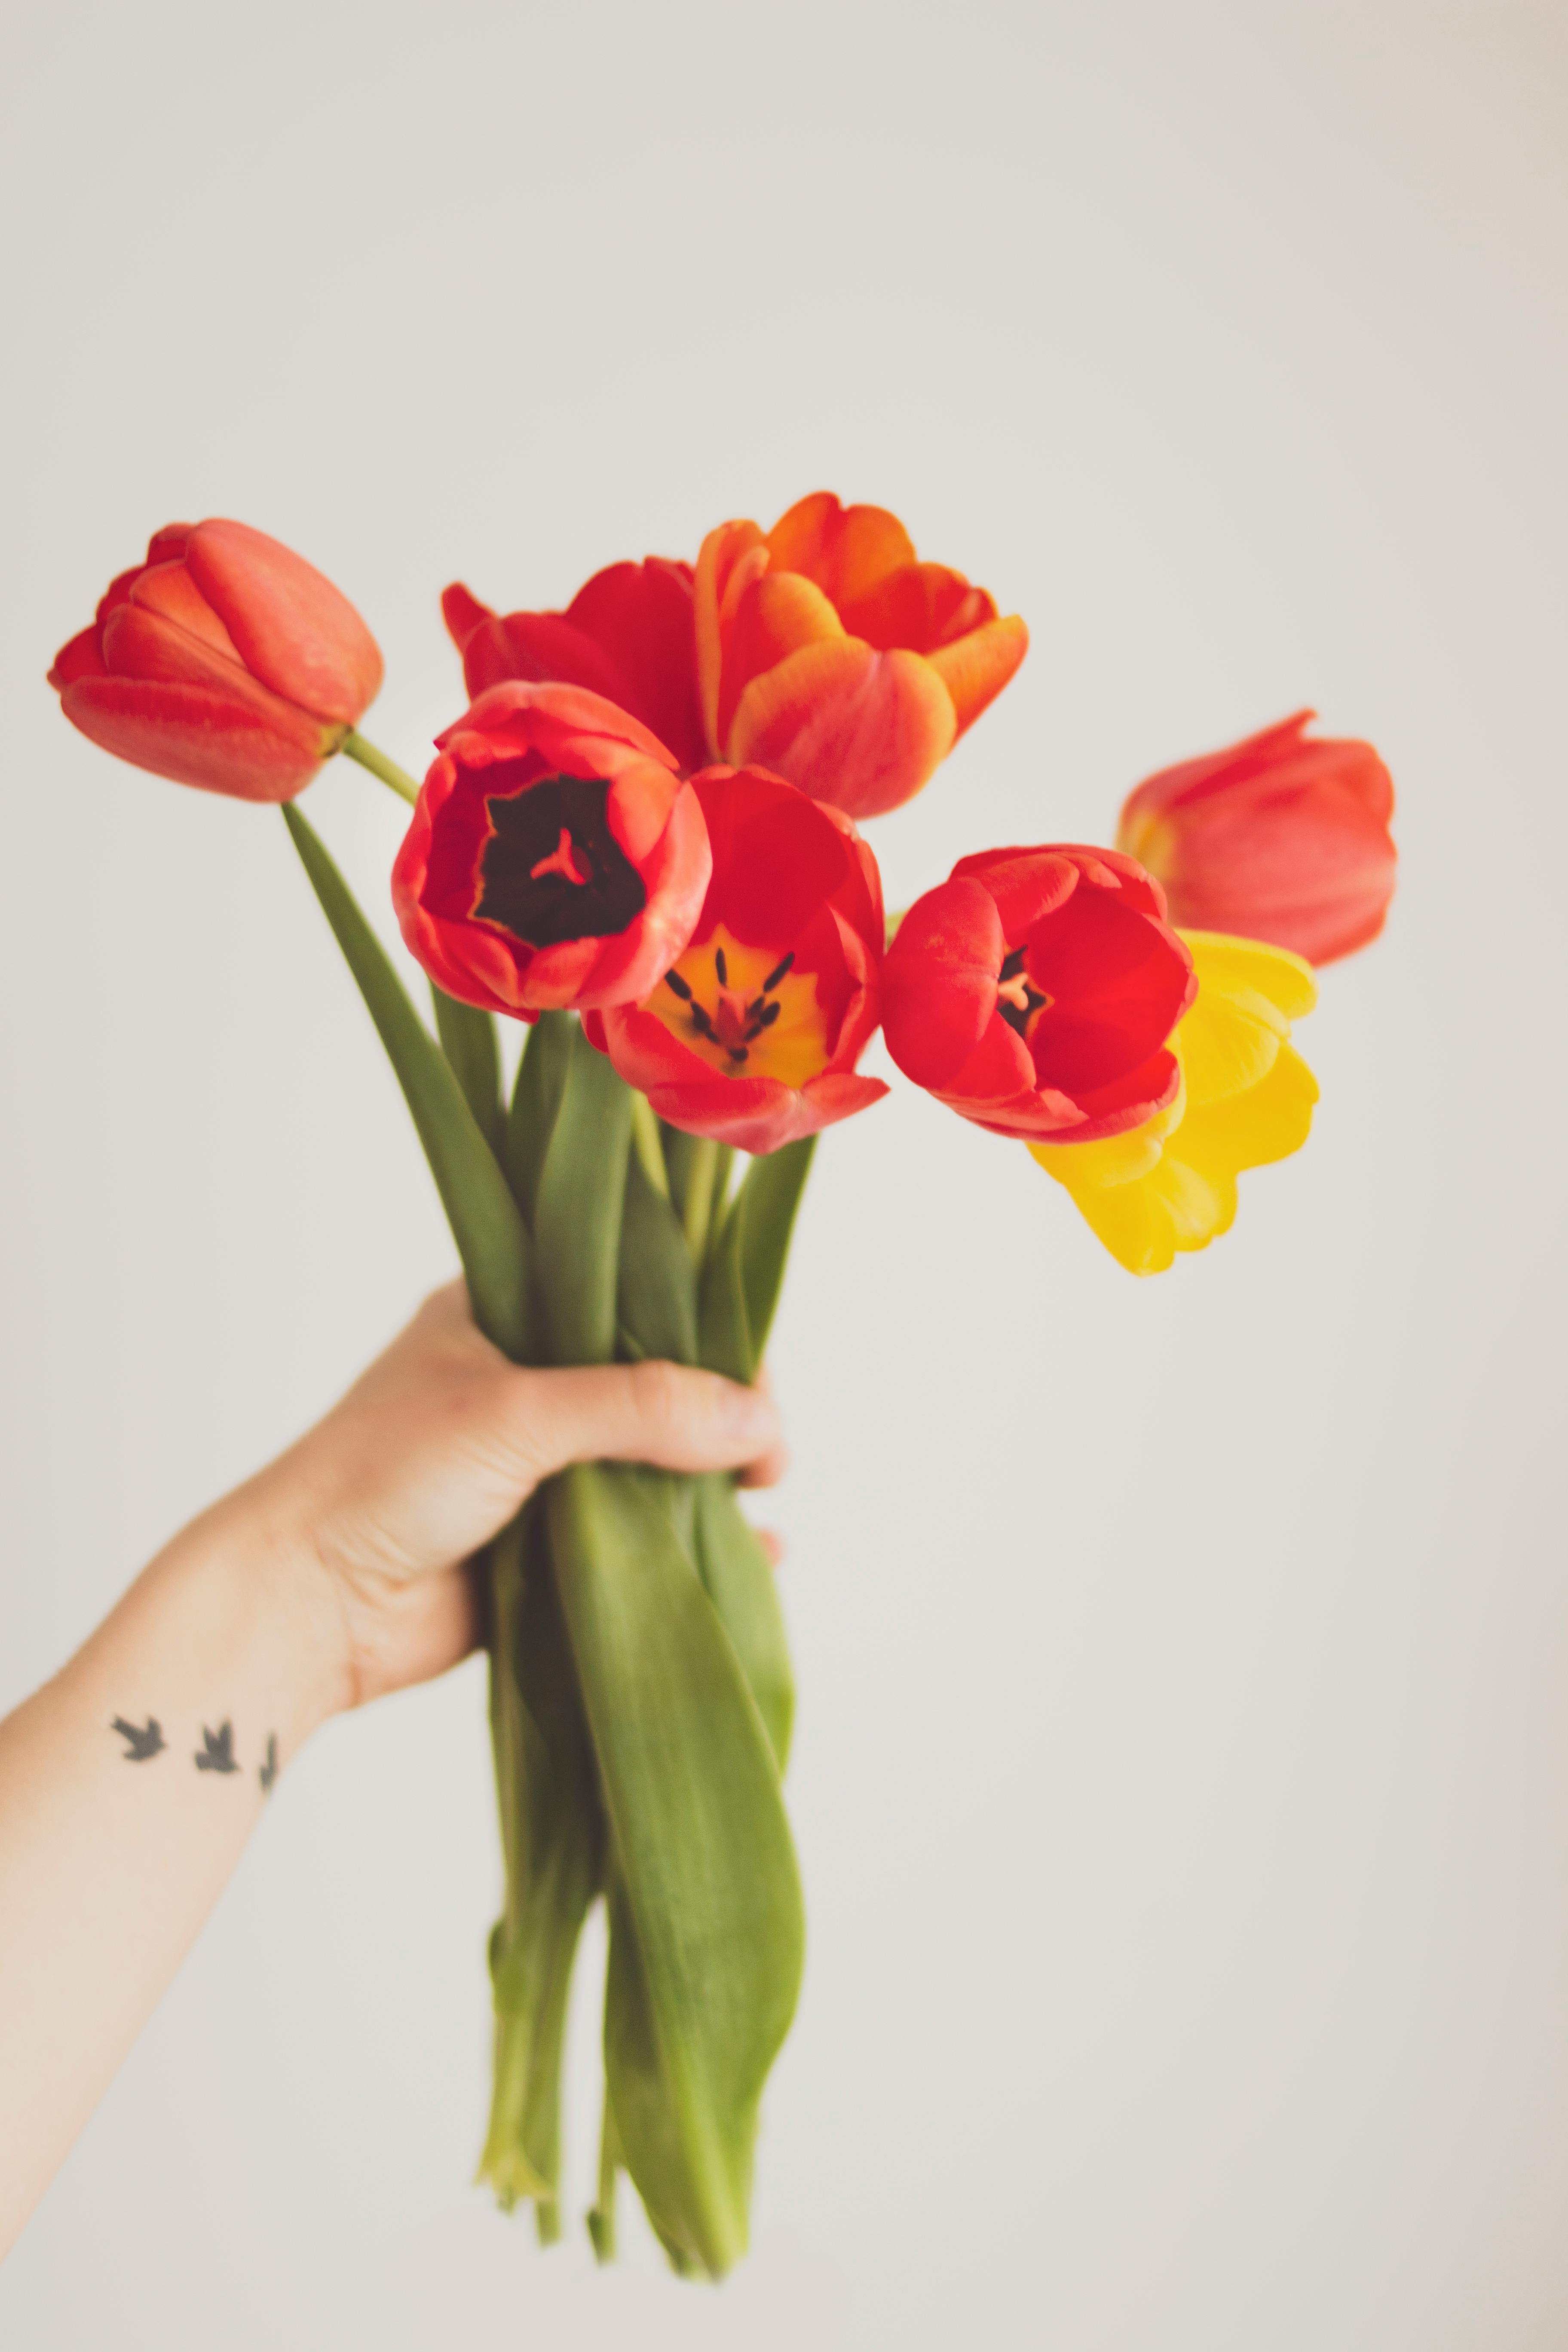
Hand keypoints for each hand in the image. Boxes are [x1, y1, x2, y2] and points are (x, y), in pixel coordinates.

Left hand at [223, 1282, 786, 1719]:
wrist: (303, 1608)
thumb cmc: (380, 1479)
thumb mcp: (517, 1415)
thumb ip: (639, 1409)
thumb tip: (758, 1422)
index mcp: (505, 1313)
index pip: (633, 1296)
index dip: (706, 1333)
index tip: (758, 1384)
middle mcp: (526, 1383)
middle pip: (657, 1385)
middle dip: (722, 1417)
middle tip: (770, 1457)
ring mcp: (537, 1468)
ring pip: (653, 1466)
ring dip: (714, 1485)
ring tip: (763, 1503)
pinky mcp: (545, 1547)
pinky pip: (640, 1541)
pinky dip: (696, 1550)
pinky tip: (752, 1562)